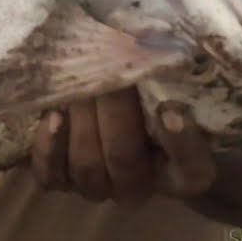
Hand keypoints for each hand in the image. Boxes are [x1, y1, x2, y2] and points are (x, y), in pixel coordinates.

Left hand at [29, 88, 217, 203]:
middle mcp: (141, 187)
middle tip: (111, 71)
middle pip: (125, 158)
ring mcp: (100, 188)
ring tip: (80, 85)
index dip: (181, 143)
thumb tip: (158, 52)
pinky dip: (50, 145)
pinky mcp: (63, 182)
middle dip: (115, 113)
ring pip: (86, 165)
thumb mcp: (171, 89)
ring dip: (81, 122)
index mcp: (185, 171)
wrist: (115, 112)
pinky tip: (54, 115)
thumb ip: (169, 80)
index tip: (171, 109)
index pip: (191, 167)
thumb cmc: (154, 95)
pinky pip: (51, 175)